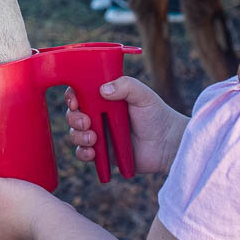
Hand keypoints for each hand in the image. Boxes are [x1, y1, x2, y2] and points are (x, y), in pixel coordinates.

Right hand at [65, 76, 187, 174]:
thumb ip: (125, 86)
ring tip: (93, 138)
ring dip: (78, 136)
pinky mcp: (102, 153)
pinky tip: (93, 152)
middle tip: (86, 122)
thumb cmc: (157, 115)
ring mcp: (99, 134)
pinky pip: (83, 153)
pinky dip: (83, 153)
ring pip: (75, 134)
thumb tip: (102, 89)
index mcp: (105, 97)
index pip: (80, 92)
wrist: (168, 143)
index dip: (72, 96)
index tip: (75, 102)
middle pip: (73, 114)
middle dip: (74, 118)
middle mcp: (99, 114)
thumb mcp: (143, 95)